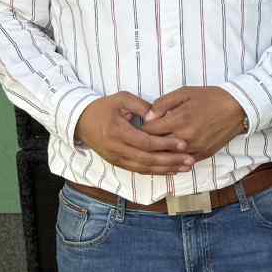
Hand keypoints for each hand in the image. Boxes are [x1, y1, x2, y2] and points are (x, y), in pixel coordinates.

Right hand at [76, 93, 194, 174]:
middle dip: (170, 160)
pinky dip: (155, 172)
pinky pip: (138, 170)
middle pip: (147, 159)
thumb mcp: (121, 99)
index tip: (183, 144)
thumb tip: (159, 115)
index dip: (165, 144)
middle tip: (190, 160)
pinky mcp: (117, 163)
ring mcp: (116, 158)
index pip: (146, 142)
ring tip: (185, 167)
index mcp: (117, 132)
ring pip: (144, 168)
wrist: (80, 121)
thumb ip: (141, 105)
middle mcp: (116, 149)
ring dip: (166, 169)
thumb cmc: (103, 107)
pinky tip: (170, 170)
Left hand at [142, 86, 249, 162]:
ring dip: (160, 152)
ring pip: (167, 157)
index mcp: (179, 119)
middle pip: (155, 146)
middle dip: (148, 142)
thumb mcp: (184, 92)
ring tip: (154, 147)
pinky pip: (182, 161)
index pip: (149, 130)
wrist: (237, 108)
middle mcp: (185, 137)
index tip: (141, 125)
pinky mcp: (202, 155)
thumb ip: (163, 103)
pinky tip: (170, 154)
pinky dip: (174, 158)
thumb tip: (148, 117)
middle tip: (143, 137)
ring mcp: (194, 148)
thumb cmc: (210, 98)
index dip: (142, 128)